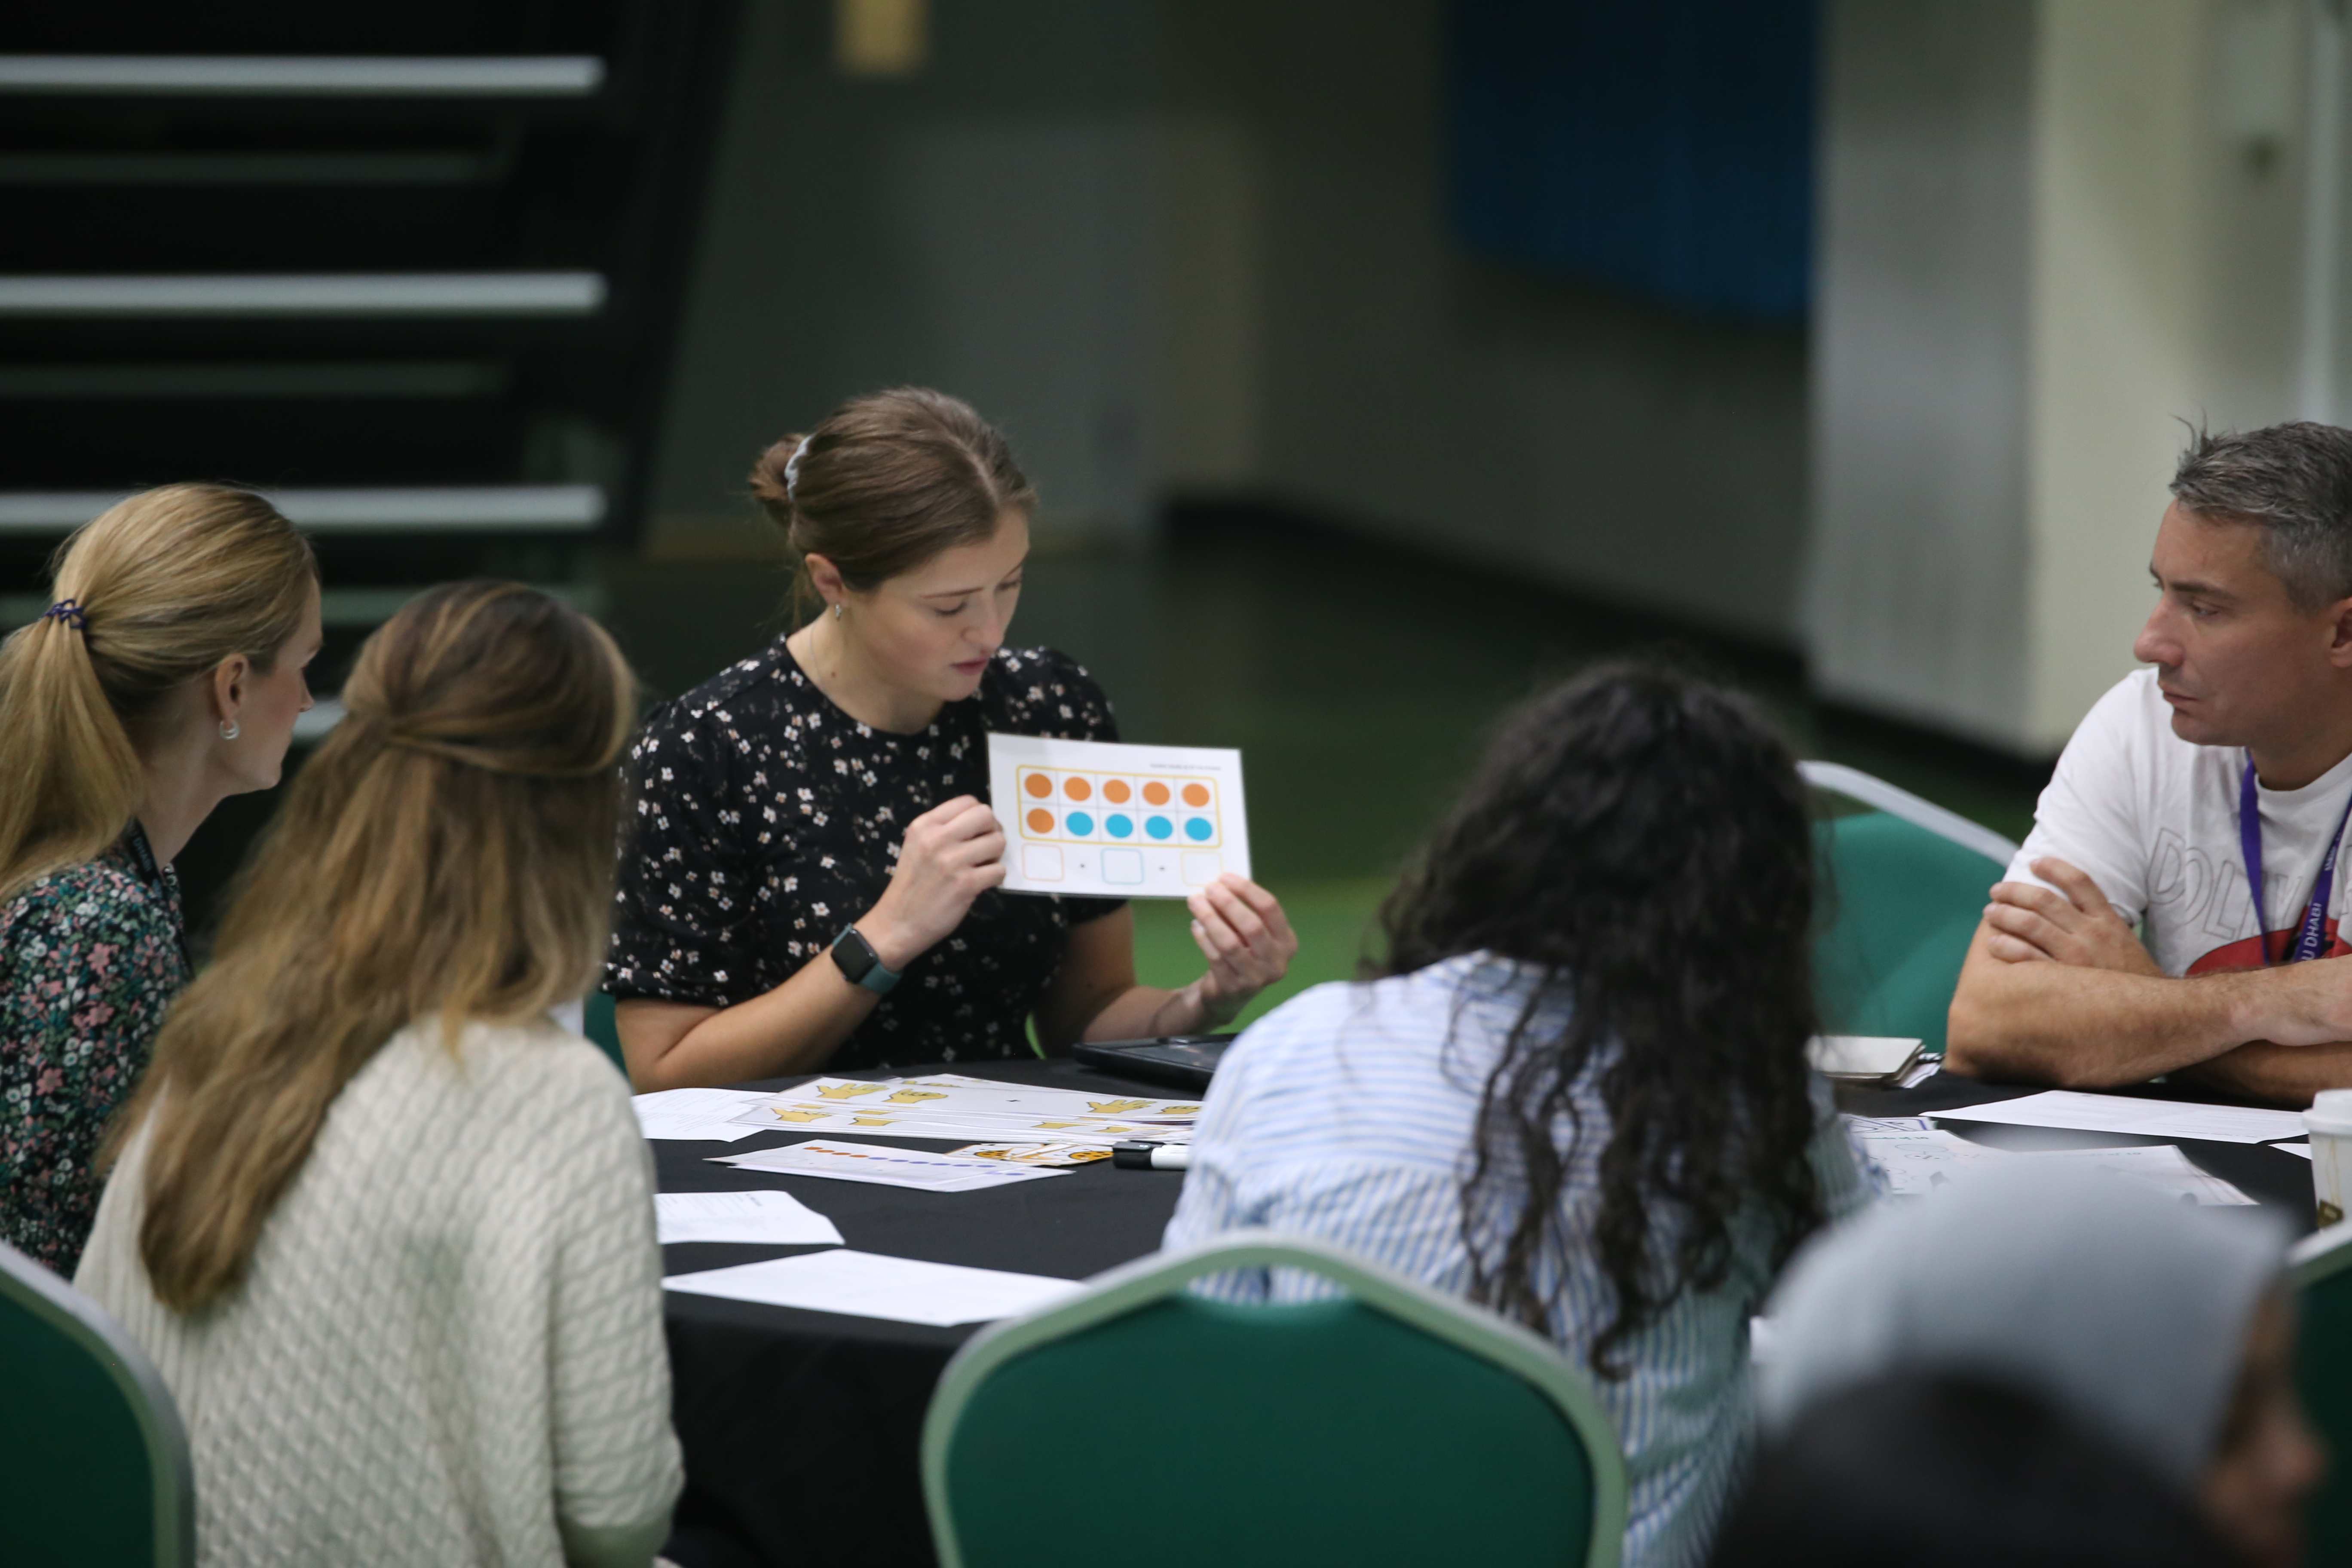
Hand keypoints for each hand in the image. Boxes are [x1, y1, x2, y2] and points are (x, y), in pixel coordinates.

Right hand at [861, 796, 1004, 968]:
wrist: (897, 923)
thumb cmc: (911, 886)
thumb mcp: (917, 846)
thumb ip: (943, 830)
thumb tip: (983, 823)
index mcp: (924, 825)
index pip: (967, 801)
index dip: (979, 817)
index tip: (977, 832)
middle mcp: (937, 838)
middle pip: (986, 815)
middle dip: (992, 831)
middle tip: (985, 848)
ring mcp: (952, 860)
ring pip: (997, 842)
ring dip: (996, 856)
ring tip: (982, 867)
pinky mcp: (966, 884)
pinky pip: (999, 870)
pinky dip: (995, 878)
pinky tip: (981, 884)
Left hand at [1176, 875, 1297, 1028]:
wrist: (1230, 995)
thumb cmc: (1243, 954)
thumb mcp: (1252, 935)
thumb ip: (1245, 911)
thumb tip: (1222, 883)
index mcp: (1287, 942)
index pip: (1270, 908)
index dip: (1246, 889)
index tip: (1225, 877)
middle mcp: (1277, 962)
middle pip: (1252, 925)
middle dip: (1228, 903)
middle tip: (1208, 888)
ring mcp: (1256, 978)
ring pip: (1230, 942)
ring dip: (1210, 918)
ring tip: (1195, 902)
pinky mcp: (1234, 987)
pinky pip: (1215, 957)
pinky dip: (1203, 938)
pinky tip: (1196, 925)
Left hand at [1983, 858, 2159, 974]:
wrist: (2152, 1013)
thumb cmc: (2131, 977)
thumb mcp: (2124, 941)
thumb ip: (2099, 922)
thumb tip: (2069, 905)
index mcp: (2107, 920)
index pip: (2080, 882)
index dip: (2054, 868)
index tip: (2034, 862)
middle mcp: (2092, 933)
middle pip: (2045, 900)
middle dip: (2015, 892)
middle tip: (1996, 891)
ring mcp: (2077, 956)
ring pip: (2032, 924)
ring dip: (2005, 915)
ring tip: (1990, 912)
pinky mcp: (2065, 980)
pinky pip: (2028, 958)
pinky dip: (2007, 947)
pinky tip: (1994, 943)